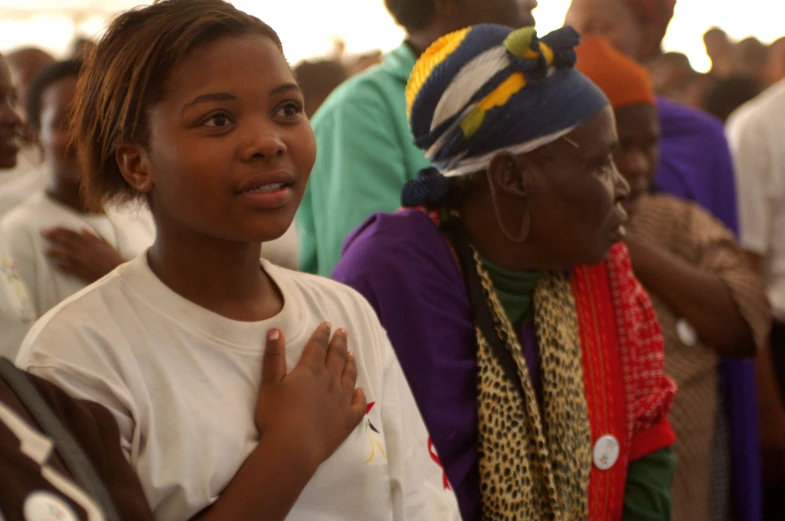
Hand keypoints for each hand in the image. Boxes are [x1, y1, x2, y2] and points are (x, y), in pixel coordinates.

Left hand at [41, 227, 125, 282]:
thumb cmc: (114, 258)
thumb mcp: (106, 244)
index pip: (72, 233)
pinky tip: (55, 265)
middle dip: (53, 236)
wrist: (119, 273)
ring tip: (44, 250)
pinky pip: (67, 268)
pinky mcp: (81, 271)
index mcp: (90, 242)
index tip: (50, 228)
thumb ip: (93, 237)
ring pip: (64, 254)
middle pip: (65, 241)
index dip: (60, 230)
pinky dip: (60, 266)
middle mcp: (84, 250)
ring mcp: (81, 261)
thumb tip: (82, 229)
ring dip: (53, 251)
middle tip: (43, 233)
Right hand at [257, 323, 365, 469]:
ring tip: (352, 355)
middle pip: (337, 357)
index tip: (327, 324)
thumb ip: (274, 357)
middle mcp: (330, 381)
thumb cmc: (276, 416)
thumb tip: (276, 330)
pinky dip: (359, 395)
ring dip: (350, 364)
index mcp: (310, 371)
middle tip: (343, 332)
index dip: (322, 334)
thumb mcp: (269, 384)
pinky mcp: (348, 420)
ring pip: (350, 377)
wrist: (293, 449)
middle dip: (340, 343)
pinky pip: (358, 404)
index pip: (318, 346)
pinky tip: (359, 391)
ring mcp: (342, 400)